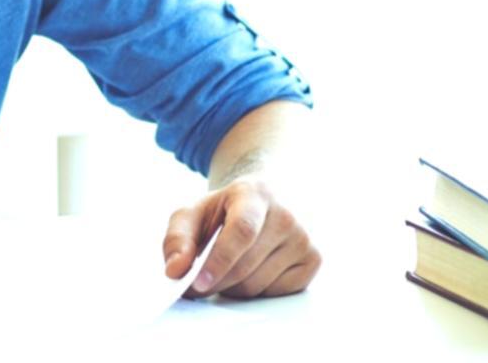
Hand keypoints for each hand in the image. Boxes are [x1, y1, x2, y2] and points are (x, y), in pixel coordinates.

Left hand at [163, 177, 320, 298]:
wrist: (268, 198)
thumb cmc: (224, 210)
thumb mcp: (194, 212)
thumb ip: (177, 239)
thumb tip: (174, 271)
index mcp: (254, 194)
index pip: (241, 232)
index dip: (219, 260)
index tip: (198, 283)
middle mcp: (286, 215)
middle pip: (245, 266)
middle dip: (215, 281)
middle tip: (197, 282)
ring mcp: (304, 238)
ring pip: (257, 285)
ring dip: (232, 287)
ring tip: (227, 269)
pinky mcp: (314, 260)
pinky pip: (275, 293)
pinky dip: (255, 291)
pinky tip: (252, 270)